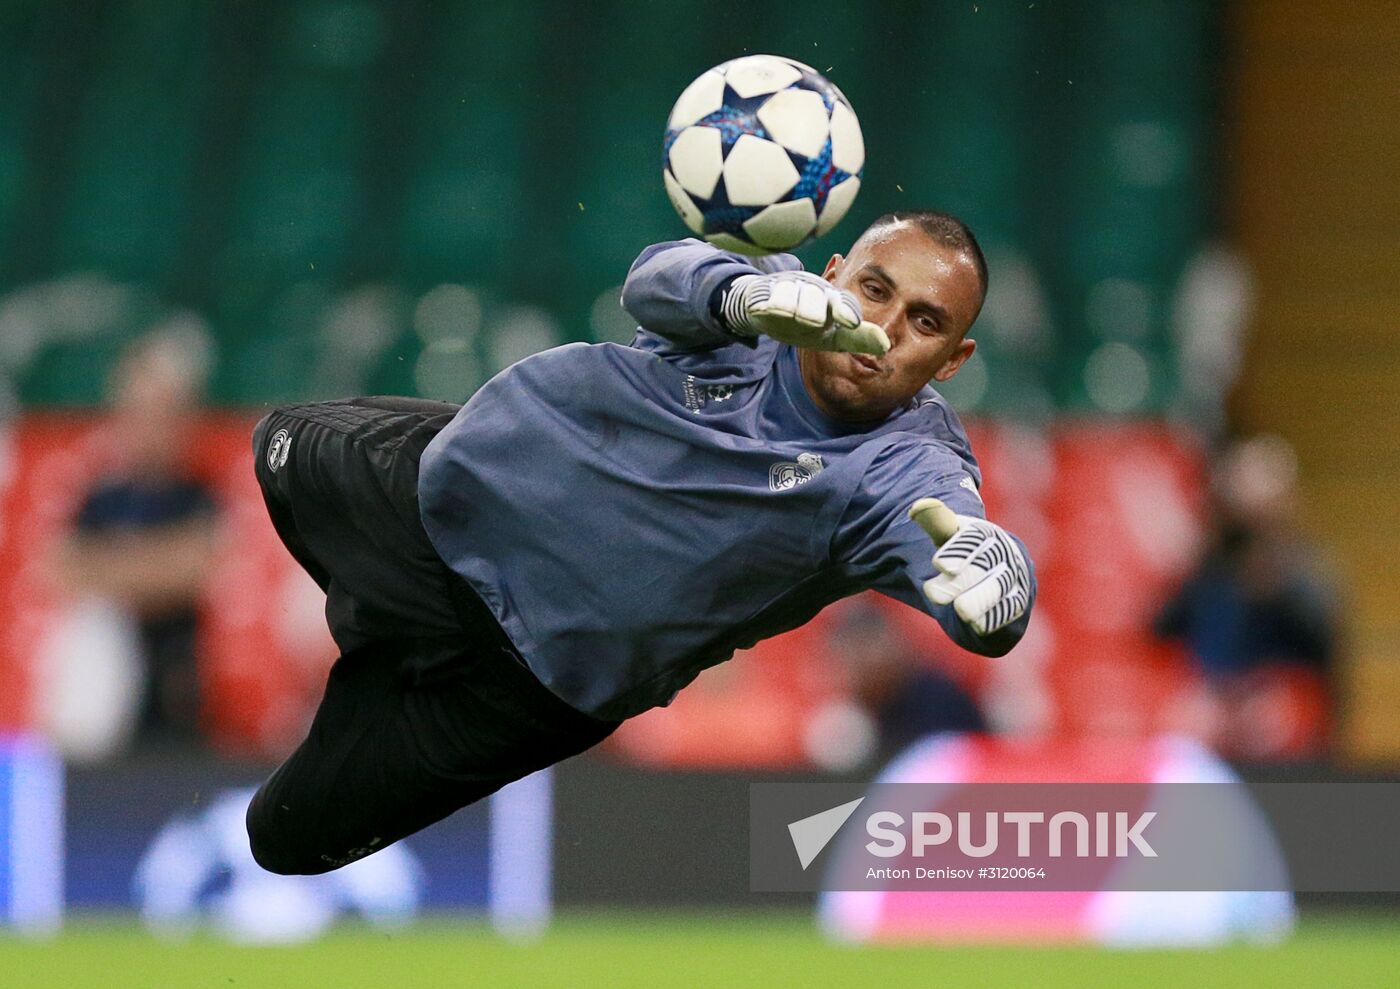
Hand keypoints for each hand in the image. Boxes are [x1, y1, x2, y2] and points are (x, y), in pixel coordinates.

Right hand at [721, 271, 889, 354]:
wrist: (764, 310)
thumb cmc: (805, 324)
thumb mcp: (832, 336)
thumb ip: (857, 339)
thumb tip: (886, 345)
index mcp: (832, 301)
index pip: (843, 303)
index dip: (846, 311)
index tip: (851, 322)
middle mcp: (812, 290)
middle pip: (816, 297)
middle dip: (814, 310)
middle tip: (812, 321)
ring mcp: (787, 288)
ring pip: (791, 295)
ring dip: (790, 306)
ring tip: (786, 313)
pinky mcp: (764, 292)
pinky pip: (766, 297)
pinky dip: (767, 303)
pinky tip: (766, 308)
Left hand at [908, 498, 1030, 635]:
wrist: (995, 571)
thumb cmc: (964, 551)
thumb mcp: (949, 535)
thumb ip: (935, 522)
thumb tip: (918, 506)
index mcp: (985, 534)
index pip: (974, 538)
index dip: (958, 551)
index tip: (940, 563)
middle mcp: (1003, 554)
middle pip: (986, 565)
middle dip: (961, 580)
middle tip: (932, 592)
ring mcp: (1012, 579)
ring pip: (999, 589)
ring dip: (980, 600)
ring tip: (960, 609)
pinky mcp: (1015, 603)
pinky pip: (1008, 611)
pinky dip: (994, 617)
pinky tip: (978, 625)